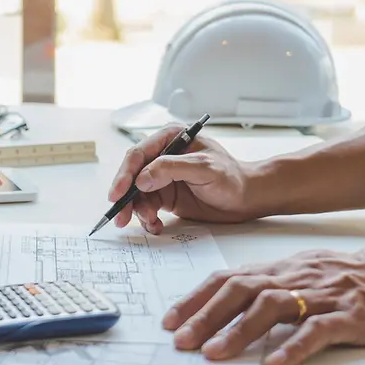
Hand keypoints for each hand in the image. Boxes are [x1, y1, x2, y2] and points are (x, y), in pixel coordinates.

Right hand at [108, 124, 255, 233]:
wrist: (246, 199)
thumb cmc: (232, 178)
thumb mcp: (204, 168)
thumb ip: (171, 169)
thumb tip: (141, 179)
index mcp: (171, 139)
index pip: (139, 154)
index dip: (125, 174)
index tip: (118, 193)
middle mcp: (163, 156)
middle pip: (132, 175)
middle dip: (125, 196)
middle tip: (120, 215)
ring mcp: (162, 177)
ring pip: (137, 194)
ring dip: (138, 210)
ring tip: (151, 222)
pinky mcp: (165, 195)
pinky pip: (147, 206)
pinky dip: (147, 218)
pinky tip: (156, 225)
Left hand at [163, 246, 364, 364]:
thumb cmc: (341, 276)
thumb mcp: (294, 272)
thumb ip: (261, 284)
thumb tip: (218, 300)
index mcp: (276, 270)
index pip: (227, 279)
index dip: (196, 298)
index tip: (170, 320)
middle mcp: (291, 278)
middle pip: (240, 291)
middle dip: (206, 315)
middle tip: (182, 340)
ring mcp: (320, 295)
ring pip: (272, 307)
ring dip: (238, 331)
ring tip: (214, 352)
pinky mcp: (349, 315)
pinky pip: (319, 329)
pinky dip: (295, 344)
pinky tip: (277, 361)